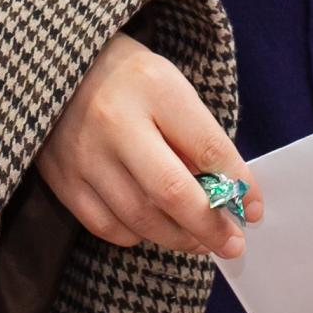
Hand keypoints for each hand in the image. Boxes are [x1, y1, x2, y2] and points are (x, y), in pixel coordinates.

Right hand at [34, 34, 253, 258]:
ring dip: (179, 238)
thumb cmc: (129, 80)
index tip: (252, 210)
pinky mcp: (62, 179)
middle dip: (210, 227)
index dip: (237, 185)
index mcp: (154, 88)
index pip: (207, 147)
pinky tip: (153, 227)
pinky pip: (107, 225)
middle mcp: (115, 122)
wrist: (60, 67)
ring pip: (140, 218)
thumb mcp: (171, 89)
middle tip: (232, 244)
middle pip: (172, 192)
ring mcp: (84, 154)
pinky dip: (137, 235)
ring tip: (199, 241)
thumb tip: (231, 196)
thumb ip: (198, 138)